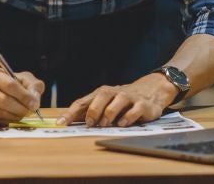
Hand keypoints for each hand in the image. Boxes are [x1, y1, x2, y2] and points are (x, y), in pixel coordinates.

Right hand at [0, 64, 44, 123]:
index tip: (34, 103)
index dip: (24, 96)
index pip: (9, 84)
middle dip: (20, 108)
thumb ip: (32, 85)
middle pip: (3, 100)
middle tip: (30, 111)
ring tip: (22, 113)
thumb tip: (34, 98)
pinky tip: (11, 116)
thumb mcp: (21, 78)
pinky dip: (6, 121)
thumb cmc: (6, 82)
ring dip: (15, 116)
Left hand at [58, 73, 174, 126]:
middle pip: (100, 98)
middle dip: (92, 111)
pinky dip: (127, 118)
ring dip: (108, 114)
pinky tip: (122, 124)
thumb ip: (90, 110)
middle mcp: (113, 93)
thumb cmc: (123, 99)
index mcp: (101, 94)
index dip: (71, 112)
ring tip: (104, 124)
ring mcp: (128, 98)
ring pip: (116, 103)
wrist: (152, 89)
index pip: (82, 102)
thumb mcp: (106, 102)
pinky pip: (133, 111)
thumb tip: (69, 121)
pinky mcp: (142, 105)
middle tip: (89, 123)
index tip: (61, 123)